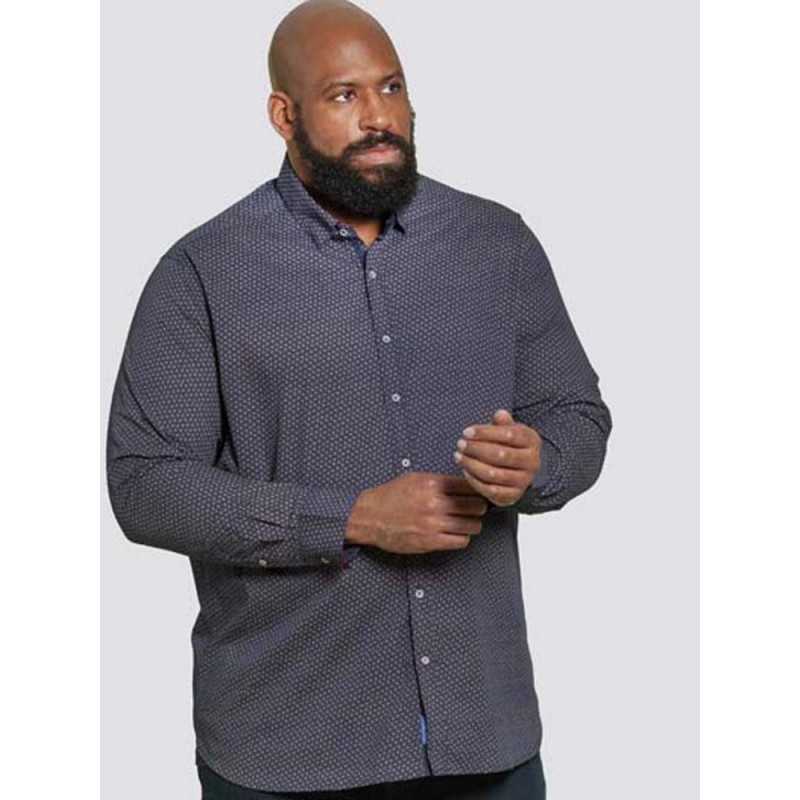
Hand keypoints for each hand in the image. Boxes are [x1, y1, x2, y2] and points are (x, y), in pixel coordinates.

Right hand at [345, 472, 488, 553]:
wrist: (369, 517)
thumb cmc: (390, 497)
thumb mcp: (414, 478)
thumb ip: (439, 481)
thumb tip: (463, 484)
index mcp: (432, 484)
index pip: (469, 486)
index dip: (476, 489)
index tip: (477, 492)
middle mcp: (435, 503)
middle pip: (476, 505)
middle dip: (478, 506)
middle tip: (475, 508)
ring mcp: (434, 523)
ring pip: (472, 525)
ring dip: (472, 523)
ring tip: (466, 521)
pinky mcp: (431, 541)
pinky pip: (461, 541)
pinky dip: (462, 537)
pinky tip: (455, 533)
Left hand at [454, 408, 542, 506]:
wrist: (521, 471)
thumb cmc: (510, 446)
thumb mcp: (509, 430)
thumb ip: (503, 423)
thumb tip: (500, 414)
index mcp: (532, 441)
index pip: (509, 435)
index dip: (485, 433)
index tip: (466, 432)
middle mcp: (532, 462)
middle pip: (501, 455)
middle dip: (476, 449)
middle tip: (460, 444)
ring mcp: (524, 481)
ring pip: (494, 474)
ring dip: (472, 465)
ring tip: (458, 456)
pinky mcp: (513, 496)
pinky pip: (491, 490)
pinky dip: (475, 480)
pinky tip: (465, 470)